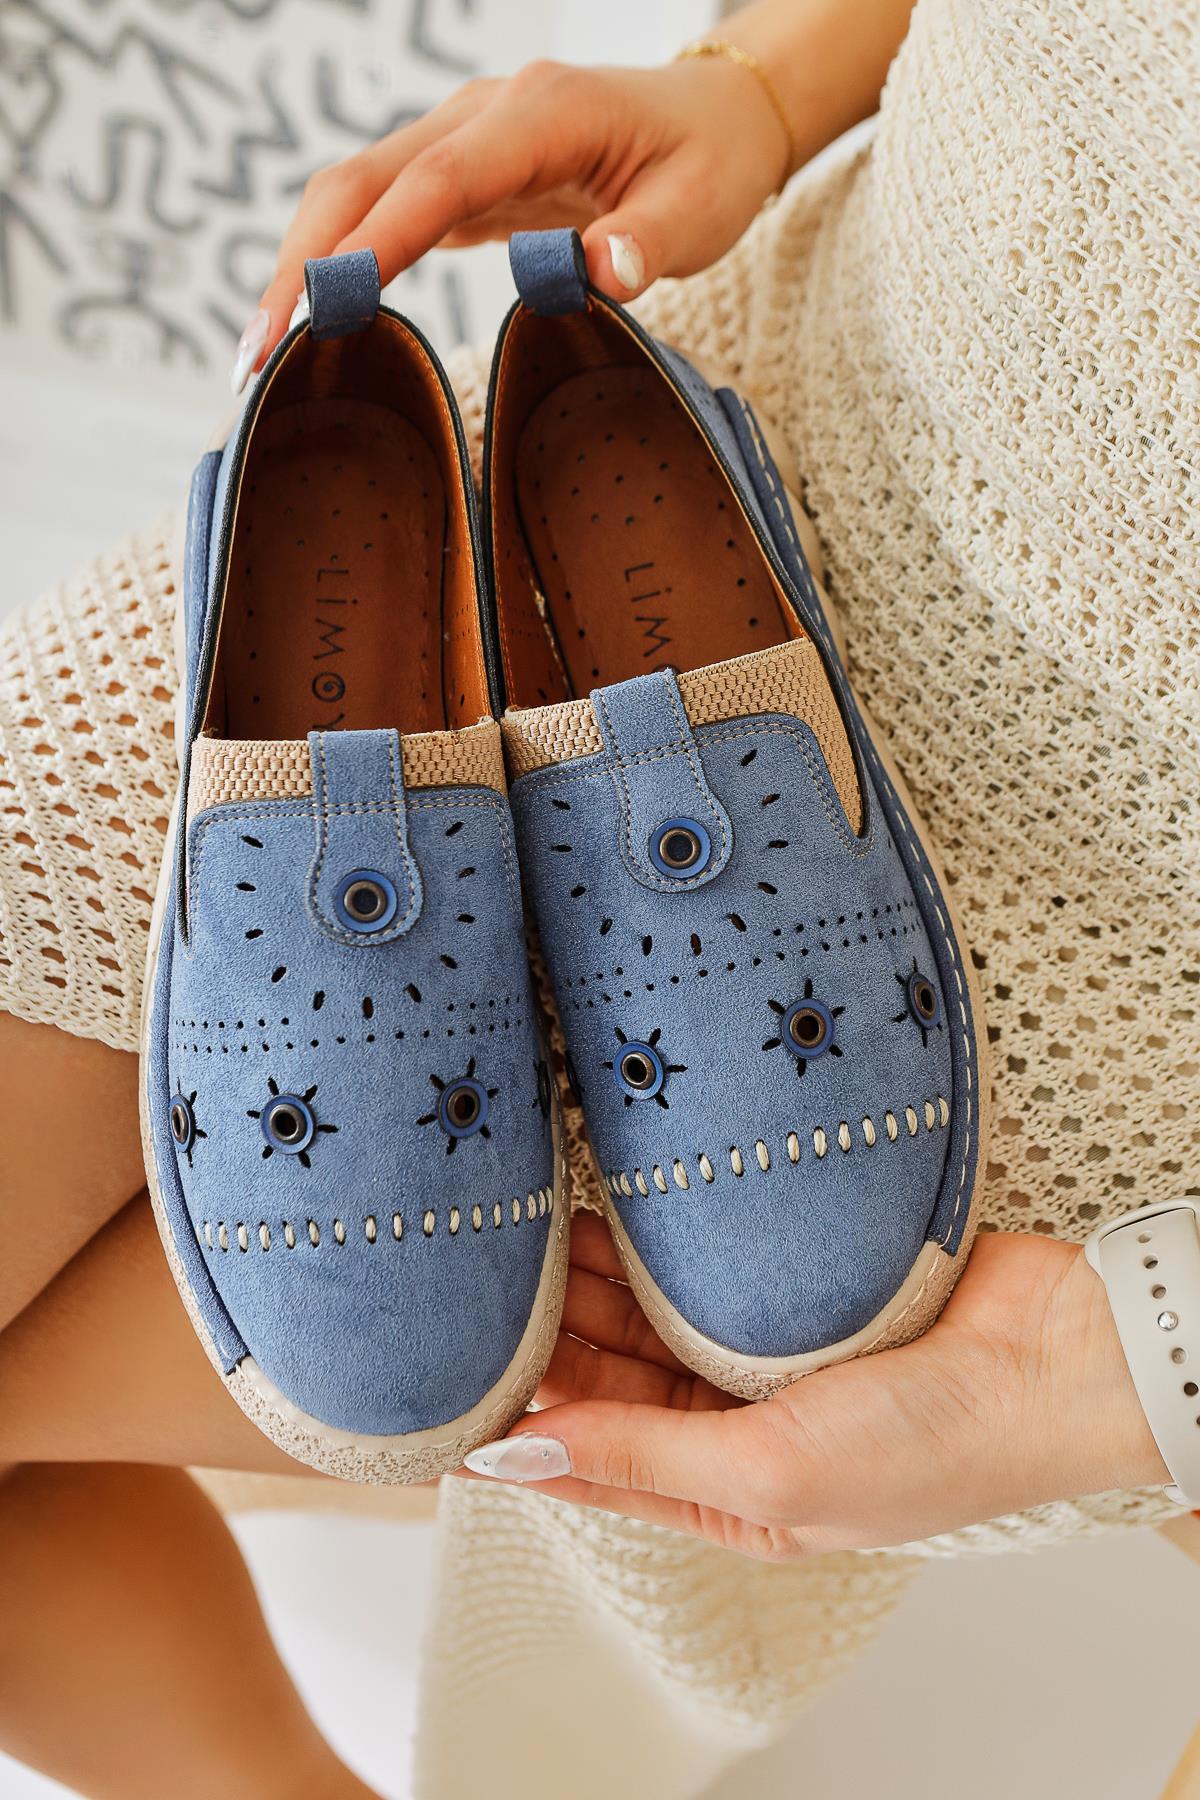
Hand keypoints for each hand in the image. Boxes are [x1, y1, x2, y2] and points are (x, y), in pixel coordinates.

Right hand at [236, 54, 787, 385]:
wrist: (717, 116)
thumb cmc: (710, 161)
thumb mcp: (701, 208)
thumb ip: (649, 242)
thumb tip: (600, 274)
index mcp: (542, 114)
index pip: (439, 180)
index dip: (376, 241)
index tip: (323, 306)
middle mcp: (485, 115)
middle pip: (365, 180)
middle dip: (304, 264)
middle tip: (257, 356)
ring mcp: (464, 140)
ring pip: (357, 194)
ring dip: (304, 267)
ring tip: (261, 355)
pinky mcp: (459, 175)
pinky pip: (382, 213)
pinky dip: (339, 265)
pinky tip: (309, 325)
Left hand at [458, 1214, 1167, 1556]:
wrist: (1058, 1356)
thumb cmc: (936, 1446)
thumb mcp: (772, 1471)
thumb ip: (643, 1455)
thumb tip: (521, 1455)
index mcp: (737, 1490)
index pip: (602, 1464)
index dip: (525, 1429)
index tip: (453, 1390)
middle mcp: (745, 1419)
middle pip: (619, 1375)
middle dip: (557, 1333)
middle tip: (494, 1278)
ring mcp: (772, 1344)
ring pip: (654, 1309)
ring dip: (600, 1275)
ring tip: (540, 1228)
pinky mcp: (797, 1278)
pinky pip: (707, 1255)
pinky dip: (661, 1236)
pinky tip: (616, 1203)